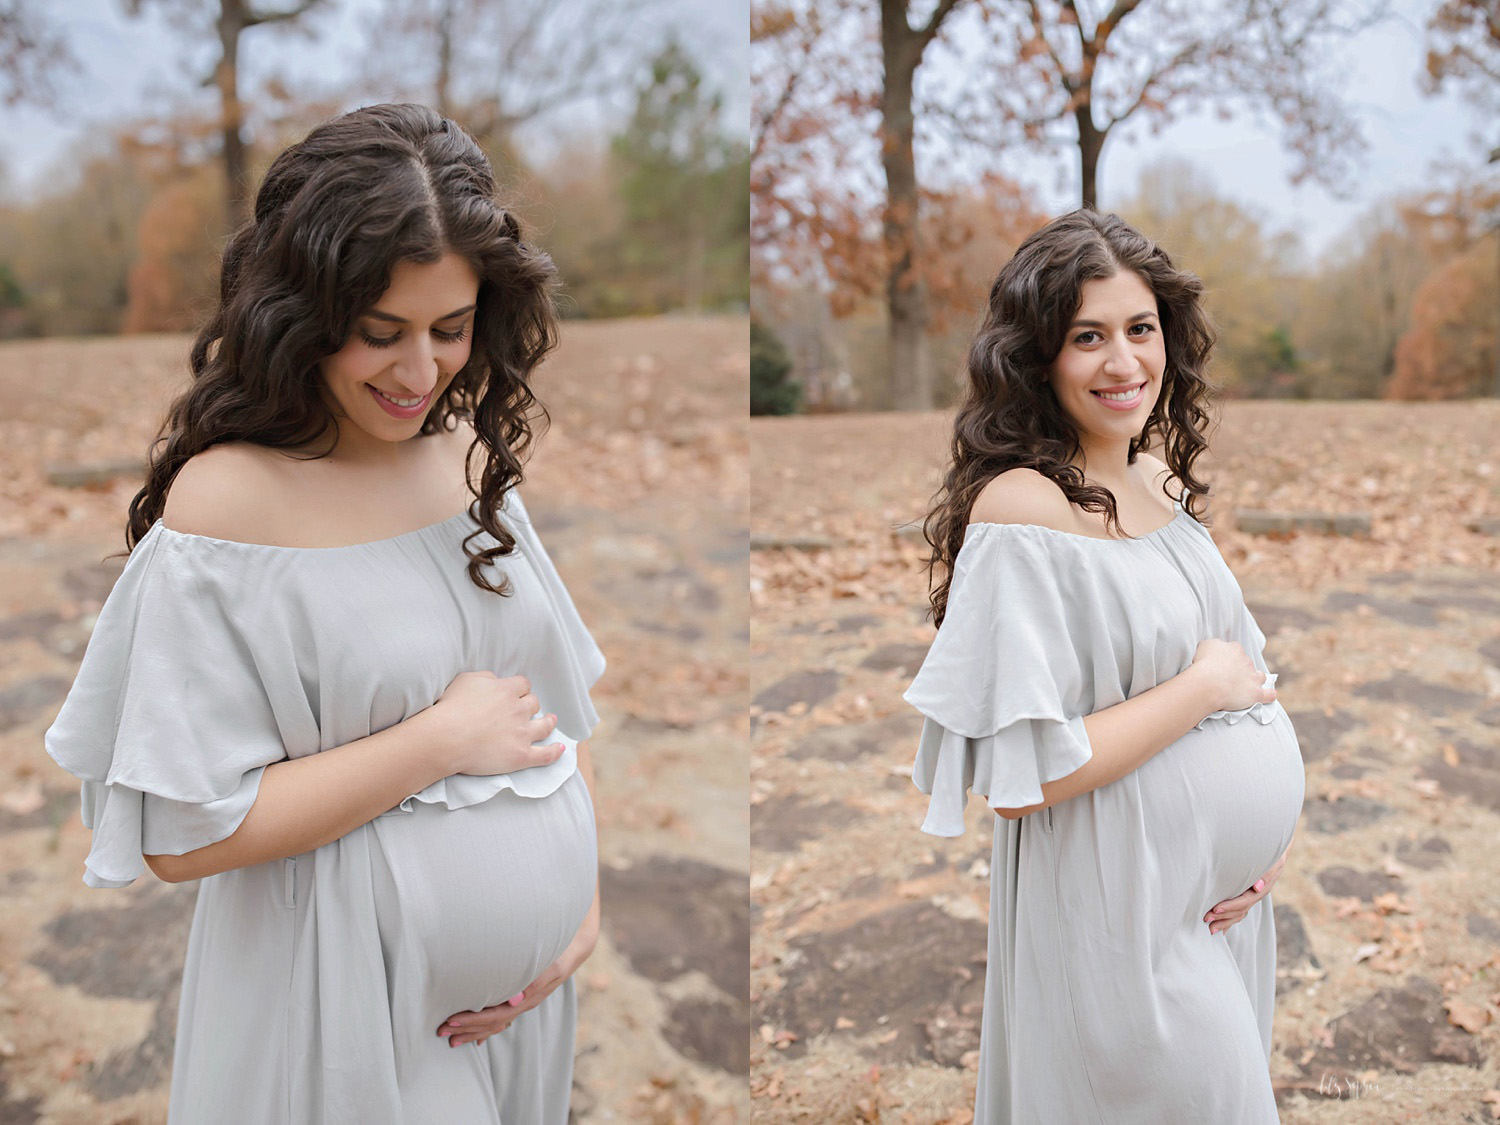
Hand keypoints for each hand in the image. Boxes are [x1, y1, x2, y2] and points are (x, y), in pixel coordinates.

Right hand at [424, 672, 564, 775]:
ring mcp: (522, 733)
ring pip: (544, 726)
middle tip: (525, 711)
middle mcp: (519, 709)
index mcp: (507, 690)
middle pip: (534, 704)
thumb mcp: (466, 680)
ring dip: (549, 722)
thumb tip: (497, 681)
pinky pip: (545, 755)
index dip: (521, 689)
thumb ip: (486, 677)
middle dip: (530, 706)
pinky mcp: (521, 756)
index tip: (517, 694)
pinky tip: (561, 749)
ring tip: (551, 721)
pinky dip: (555, 752)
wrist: (446, 737)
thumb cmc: (450, 708)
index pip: (524, 685)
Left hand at [436, 899, 601, 1047]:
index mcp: (527, 997)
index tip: (450, 1022)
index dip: (472, 1021)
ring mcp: (523, 1001)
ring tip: (452, 1038)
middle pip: (492, 1023)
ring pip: (496, 1023)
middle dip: (466, 1028)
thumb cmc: (560, 950)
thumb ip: (536, 981)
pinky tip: (477, 1036)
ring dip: (473, 1031)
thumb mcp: (552, 964)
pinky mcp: (522, 995)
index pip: (495, 1016)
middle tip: (441, 1031)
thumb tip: (515, 1000)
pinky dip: (487, 1027)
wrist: (577, 943)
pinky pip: (502, 1017)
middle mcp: (524, 1003)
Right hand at [1189, 639, 1276, 713]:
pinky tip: (1269, 696)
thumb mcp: (1204, 646)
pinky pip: (1268, 694)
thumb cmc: (1203, 664)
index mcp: (1235, 649)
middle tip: (1226, 678)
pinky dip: (1269, 695)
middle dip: (1239, 669)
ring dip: (1256, 679)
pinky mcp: (1256, 692)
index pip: (1234, 651)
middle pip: (1246, 663)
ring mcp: (1253, 677)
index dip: (1227, 658)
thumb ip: (1213, 645)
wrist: (1209, 683)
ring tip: (1248, 685)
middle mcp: (1246, 660)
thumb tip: (1216, 649)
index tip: (1219, 665)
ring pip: (1260, 676)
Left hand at [1204, 843, 1289, 935]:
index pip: (1244, 902)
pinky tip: (1221, 929)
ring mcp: (1252, 897)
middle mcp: (1256, 895)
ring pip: (1238, 914)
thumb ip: (1267, 873)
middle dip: (1223, 917)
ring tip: (1210, 929)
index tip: (1215, 908)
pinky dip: (1230, 920)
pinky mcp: (1247, 895)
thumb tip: (1258, 887)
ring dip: (1225, 922)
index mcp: (1261, 889)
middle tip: (1206, 919)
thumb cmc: (1271, 853)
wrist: (1276, 851)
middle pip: (1239, 911)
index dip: (1229, 906)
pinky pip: (1239, 911)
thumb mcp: (1273, 861)